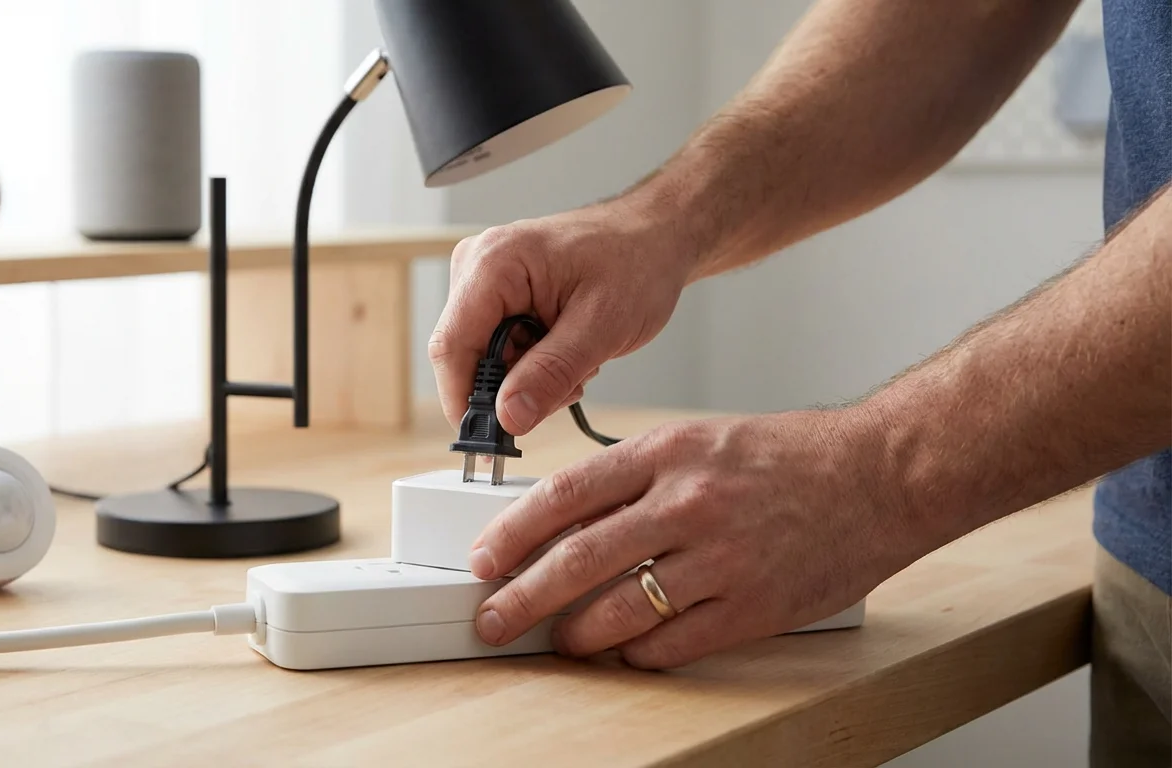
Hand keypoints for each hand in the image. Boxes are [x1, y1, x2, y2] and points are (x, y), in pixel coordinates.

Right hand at [430, 199, 693, 435]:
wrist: (655, 236)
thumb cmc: (637, 262)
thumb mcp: (602, 326)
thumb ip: (551, 373)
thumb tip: (508, 418)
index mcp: (494, 263)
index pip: (452, 347)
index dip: (464, 402)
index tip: (490, 444)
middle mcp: (476, 267)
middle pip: (467, 358)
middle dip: (512, 389)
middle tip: (569, 385)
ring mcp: (483, 281)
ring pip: (484, 360)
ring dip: (529, 379)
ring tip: (577, 360)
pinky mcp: (496, 295)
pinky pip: (498, 350)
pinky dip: (532, 365)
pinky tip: (567, 352)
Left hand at [467, 408, 919, 668]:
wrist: (882, 473)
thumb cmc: (791, 456)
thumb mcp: (703, 439)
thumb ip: (639, 476)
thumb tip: (571, 518)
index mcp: (668, 452)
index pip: (566, 494)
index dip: (513, 532)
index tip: (484, 558)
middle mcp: (688, 502)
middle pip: (579, 559)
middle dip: (523, 597)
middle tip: (493, 619)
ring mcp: (722, 556)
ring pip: (622, 609)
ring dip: (578, 634)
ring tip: (560, 643)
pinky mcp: (754, 605)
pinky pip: (676, 642)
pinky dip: (642, 654)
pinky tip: (629, 653)